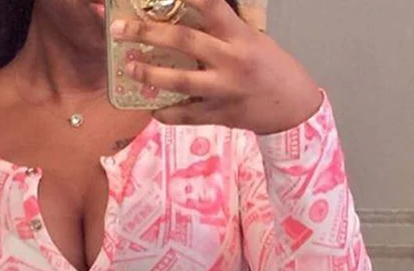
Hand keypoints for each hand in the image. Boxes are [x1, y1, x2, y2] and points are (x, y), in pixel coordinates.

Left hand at [111, 0, 322, 133]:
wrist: (292, 108)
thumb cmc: (272, 68)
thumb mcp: (253, 40)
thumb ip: (223, 31)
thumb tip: (187, 16)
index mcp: (240, 36)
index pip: (212, 4)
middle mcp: (231, 60)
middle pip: (184, 40)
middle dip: (148, 33)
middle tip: (121, 29)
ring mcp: (224, 90)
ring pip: (180, 81)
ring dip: (150, 74)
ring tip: (130, 67)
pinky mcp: (219, 116)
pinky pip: (186, 115)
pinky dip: (167, 113)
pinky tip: (152, 108)